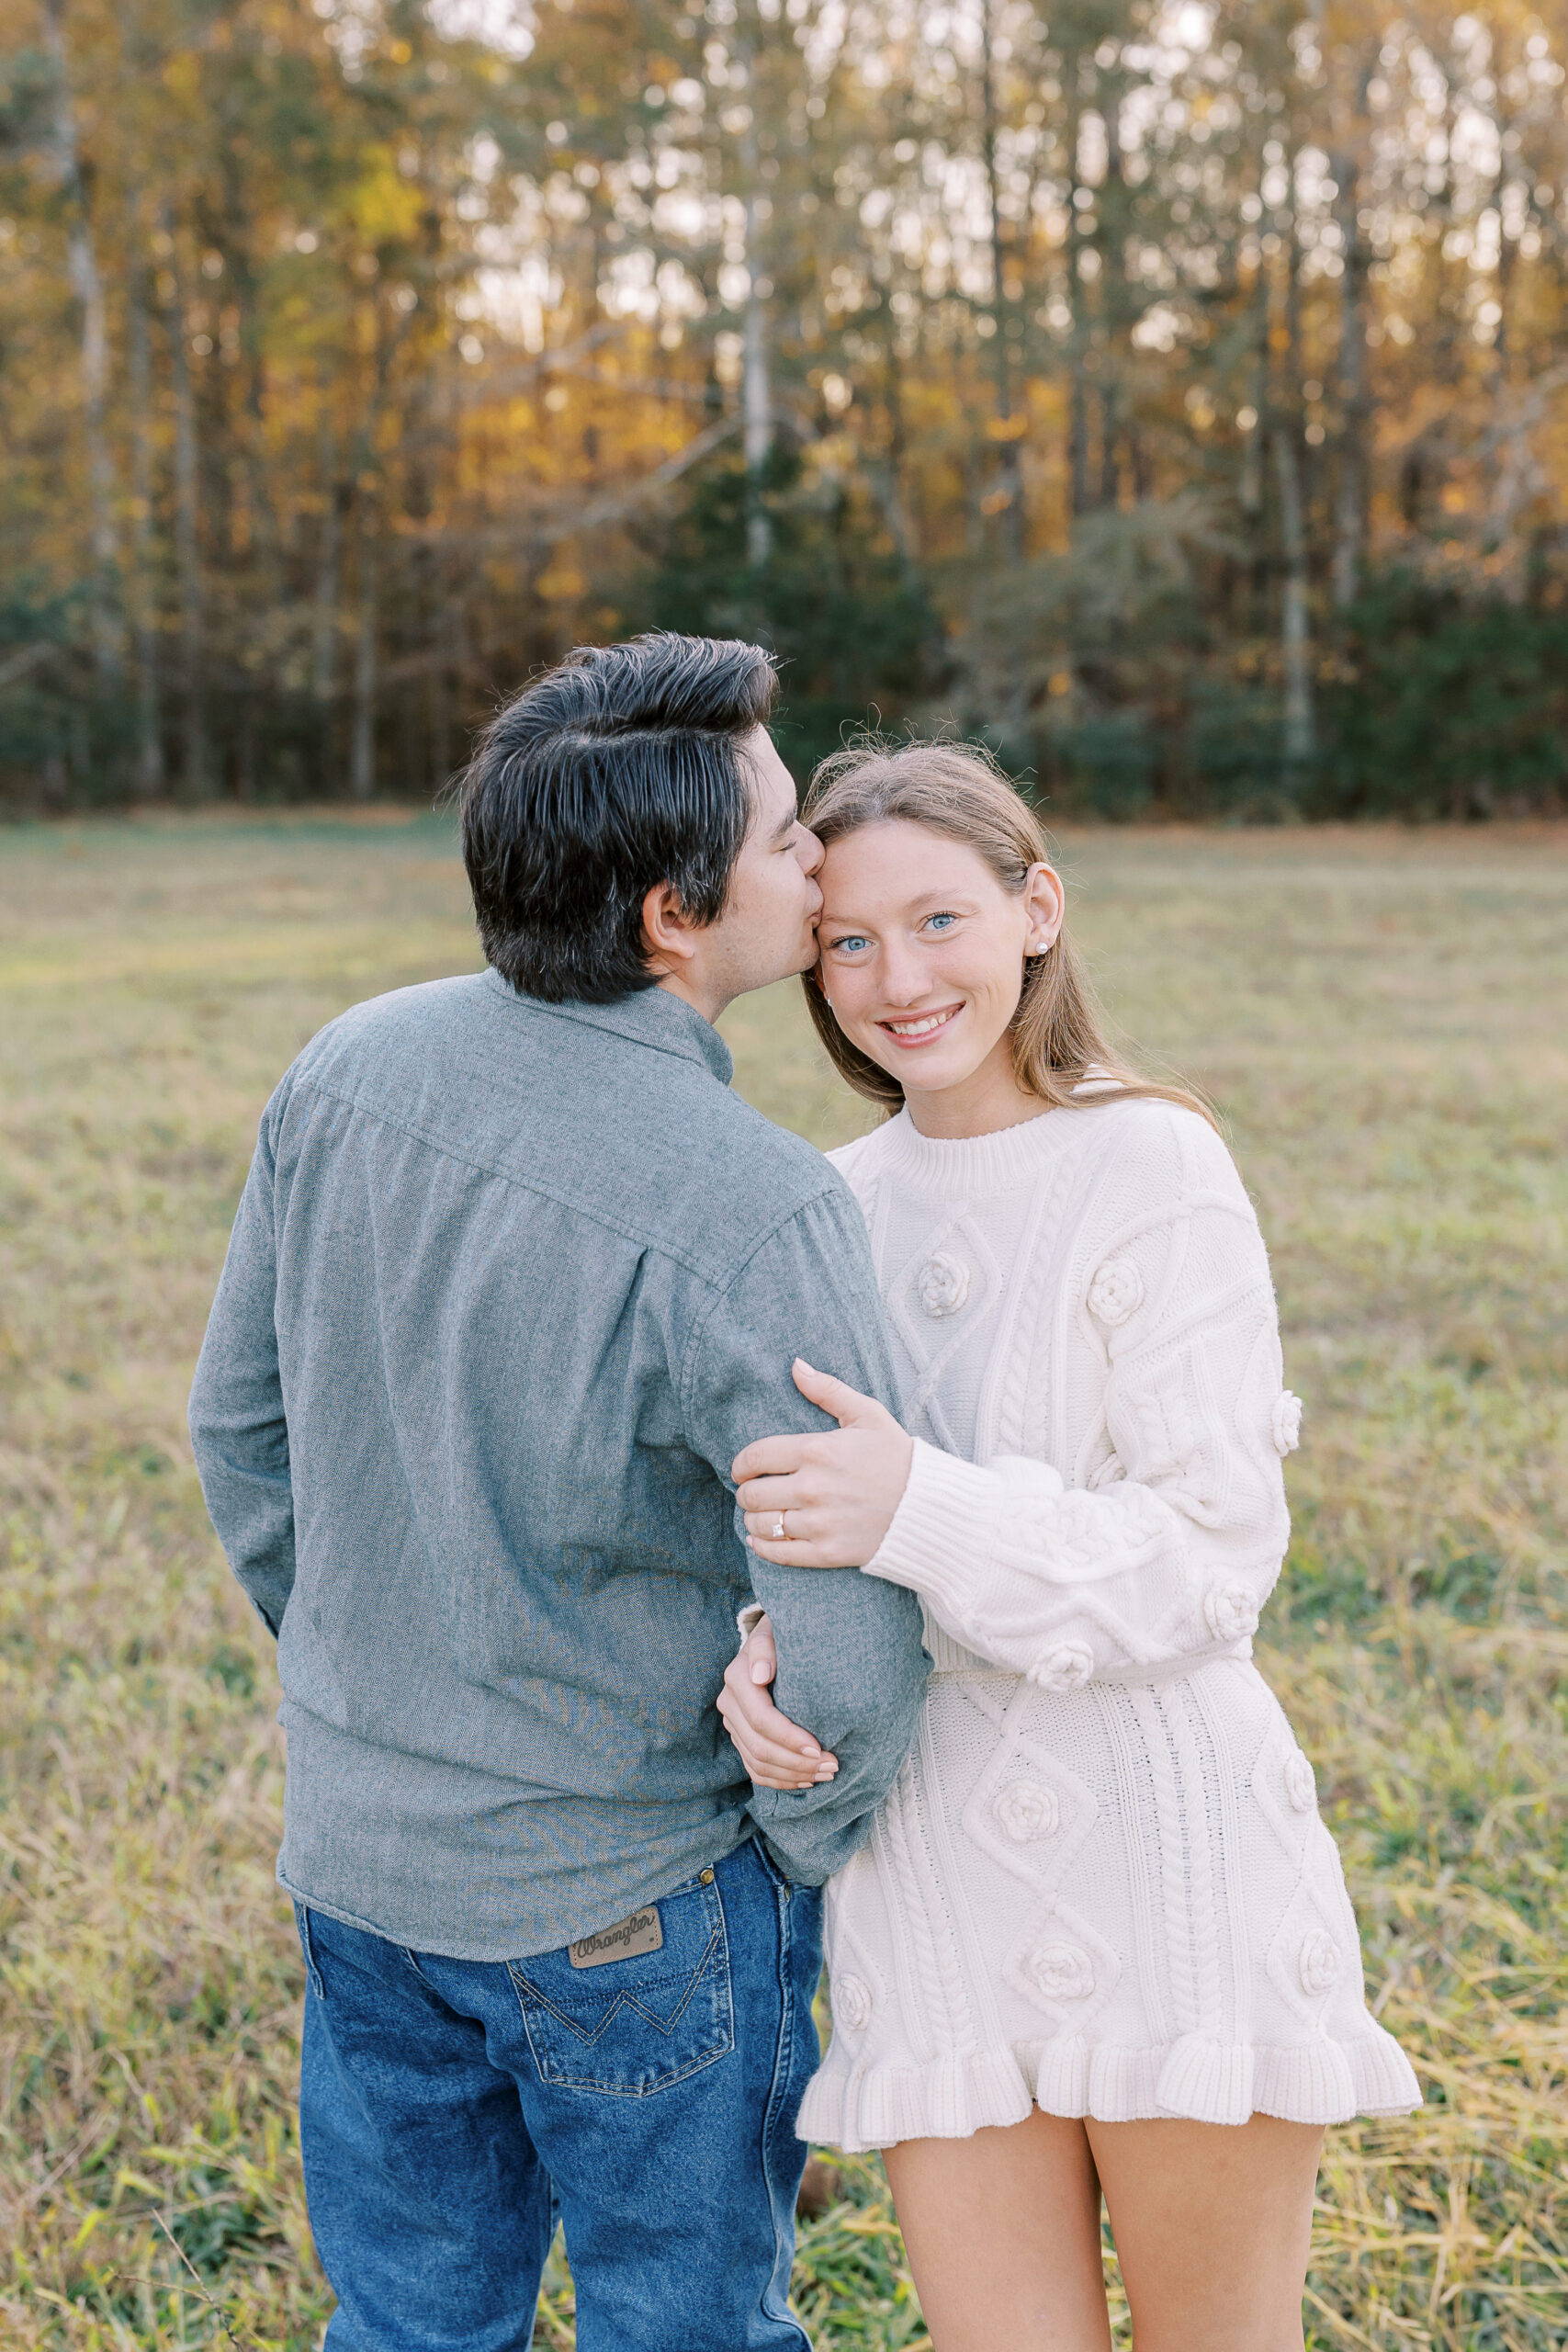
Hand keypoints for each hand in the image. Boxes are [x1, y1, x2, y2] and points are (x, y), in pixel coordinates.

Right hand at [717, 1615, 839, 1790]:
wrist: (774, 1641)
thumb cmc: (783, 1636)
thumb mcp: (776, 1631)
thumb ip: (767, 1647)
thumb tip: (761, 1674)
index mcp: (737, 1677)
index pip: (762, 1719)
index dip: (790, 1739)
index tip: (820, 1748)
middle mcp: (729, 1703)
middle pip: (760, 1747)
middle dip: (797, 1763)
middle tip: (832, 1766)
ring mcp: (733, 1723)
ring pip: (757, 1763)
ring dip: (793, 1775)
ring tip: (826, 1774)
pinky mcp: (740, 1737)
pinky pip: (755, 1770)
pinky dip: (781, 1781)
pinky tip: (806, 1781)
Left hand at [733, 1359, 912, 1567]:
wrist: (929, 1506)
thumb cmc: (897, 1456)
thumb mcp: (867, 1414)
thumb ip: (828, 1389)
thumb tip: (796, 1365)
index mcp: (817, 1451)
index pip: (755, 1457)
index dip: (740, 1465)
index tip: (742, 1469)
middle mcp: (813, 1488)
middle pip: (752, 1494)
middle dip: (746, 1493)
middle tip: (753, 1491)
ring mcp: (819, 1523)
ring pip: (761, 1525)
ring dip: (753, 1520)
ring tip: (760, 1515)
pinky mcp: (828, 1552)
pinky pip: (780, 1553)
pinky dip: (763, 1548)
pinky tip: (761, 1540)